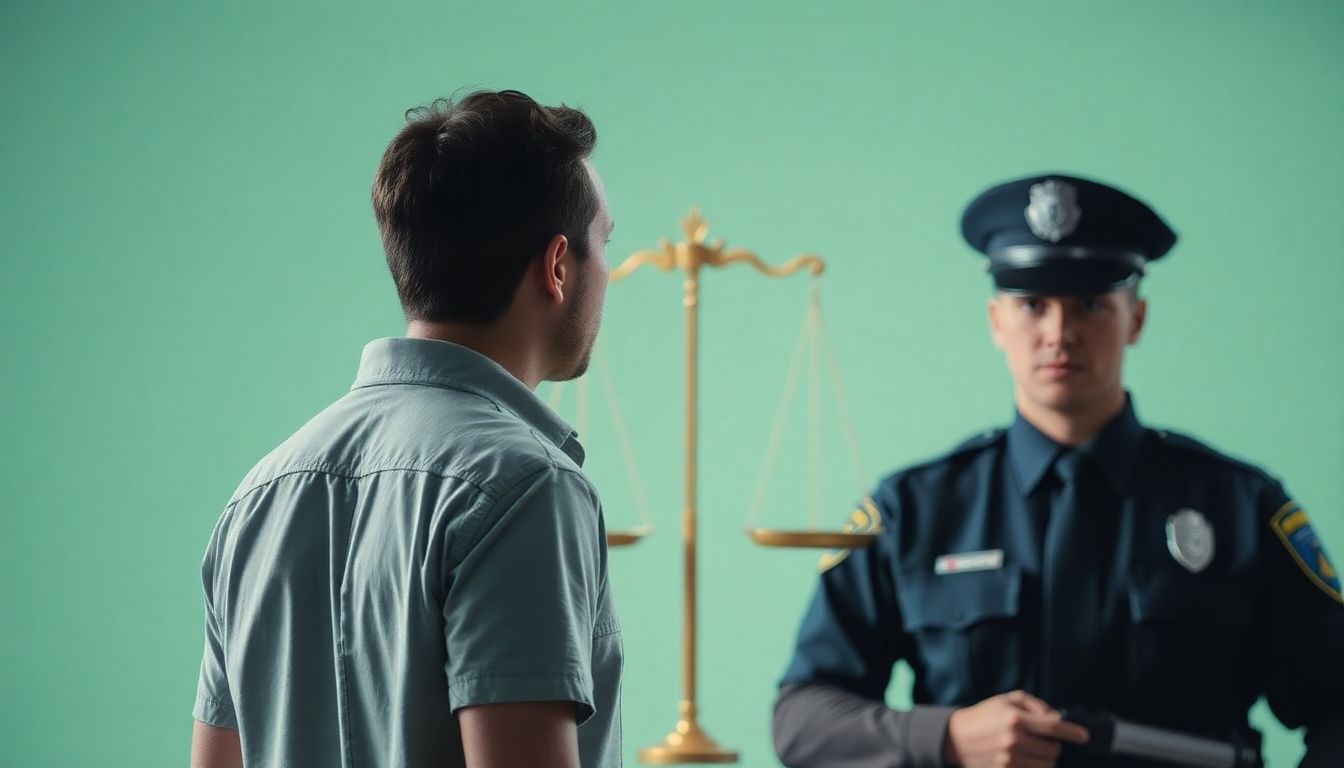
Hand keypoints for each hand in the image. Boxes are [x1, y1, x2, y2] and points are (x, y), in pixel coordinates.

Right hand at [942, 690, 1088, 767]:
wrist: (956, 737)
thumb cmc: (983, 715)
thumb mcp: (1006, 699)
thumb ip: (1034, 705)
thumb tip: (1056, 717)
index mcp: (1014, 719)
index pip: (1054, 727)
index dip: (1073, 732)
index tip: (1084, 736)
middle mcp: (1014, 740)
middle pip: (1054, 750)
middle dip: (1054, 745)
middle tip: (1044, 741)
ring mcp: (1009, 760)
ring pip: (1047, 765)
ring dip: (1046, 758)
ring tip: (1033, 751)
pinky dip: (1035, 767)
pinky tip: (1027, 760)